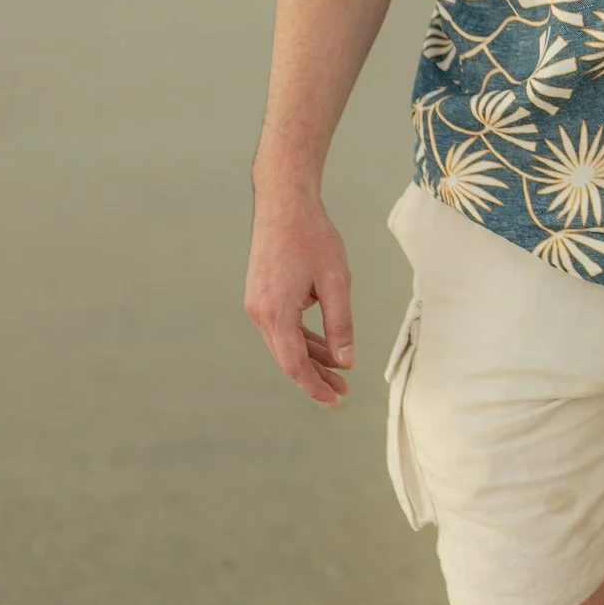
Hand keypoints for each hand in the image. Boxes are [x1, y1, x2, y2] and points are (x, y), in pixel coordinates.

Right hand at [244, 188, 355, 406]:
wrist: (284, 204)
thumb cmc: (313, 238)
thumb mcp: (336, 281)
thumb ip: (340, 323)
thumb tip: (346, 360)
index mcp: (275, 313)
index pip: (294, 363)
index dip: (314, 385)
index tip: (333, 400)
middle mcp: (259, 313)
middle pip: (288, 357)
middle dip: (315, 376)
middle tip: (343, 392)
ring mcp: (257, 304)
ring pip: (285, 343)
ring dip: (311, 357)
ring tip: (340, 371)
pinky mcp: (262, 296)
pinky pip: (283, 327)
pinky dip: (303, 338)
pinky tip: (324, 345)